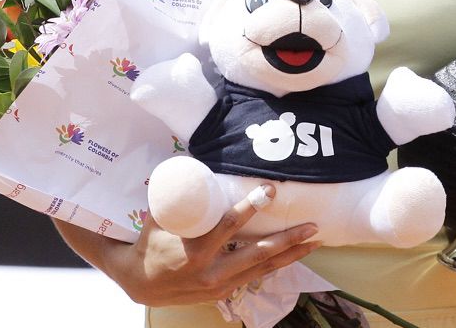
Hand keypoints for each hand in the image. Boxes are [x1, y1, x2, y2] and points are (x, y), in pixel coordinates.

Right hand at [89, 185, 320, 306]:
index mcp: (196, 250)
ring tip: (315, 241)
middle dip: (287, 239)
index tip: (269, 190)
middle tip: (312, 225)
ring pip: (263, 269)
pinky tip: (294, 256)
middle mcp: (212, 271)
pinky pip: (255, 277)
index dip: (251, 207)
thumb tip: (192, 162)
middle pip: (258, 253)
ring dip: (291, 254)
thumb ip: (180, 195)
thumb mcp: (161, 217)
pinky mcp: (224, 293)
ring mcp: (220, 285)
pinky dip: (276, 266)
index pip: (229, 227)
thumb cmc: (152, 243)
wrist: (141, 283)